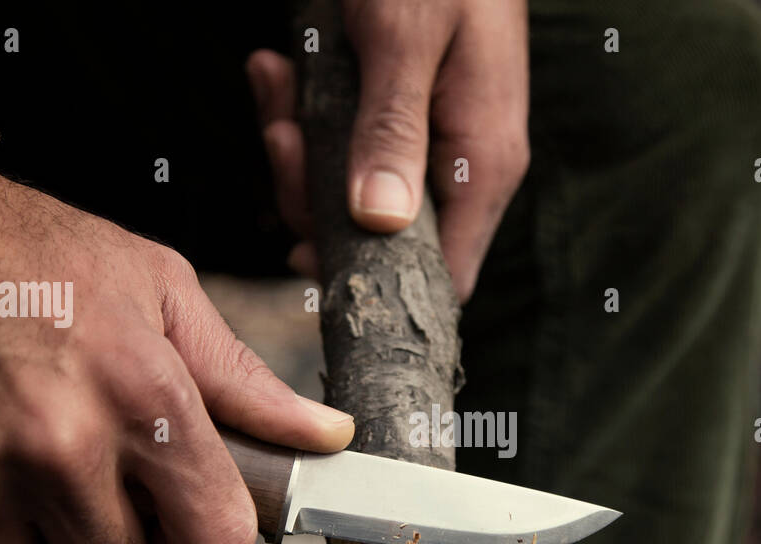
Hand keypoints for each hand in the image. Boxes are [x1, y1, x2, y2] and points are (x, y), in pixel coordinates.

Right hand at [0, 155, 353, 543]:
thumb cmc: (31, 251)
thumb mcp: (157, 289)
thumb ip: (242, 380)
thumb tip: (325, 438)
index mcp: (140, 394)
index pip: (214, 543)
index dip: (199, 534)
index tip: (175, 512)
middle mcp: (53, 445)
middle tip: (84, 482)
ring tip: (11, 464)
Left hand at [247, 0, 529, 300]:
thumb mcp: (404, 40)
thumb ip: (392, 131)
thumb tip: (377, 223)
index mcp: (482, 160)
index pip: (447, 275)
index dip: (380, 288)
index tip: (311, 260)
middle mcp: (457, 163)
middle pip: (382, 240)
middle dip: (315, 200)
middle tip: (285, 139)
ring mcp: (424, 140)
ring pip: (349, 193)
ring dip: (299, 150)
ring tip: (279, 86)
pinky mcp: (391, 115)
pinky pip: (340, 145)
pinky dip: (301, 114)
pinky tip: (280, 70)